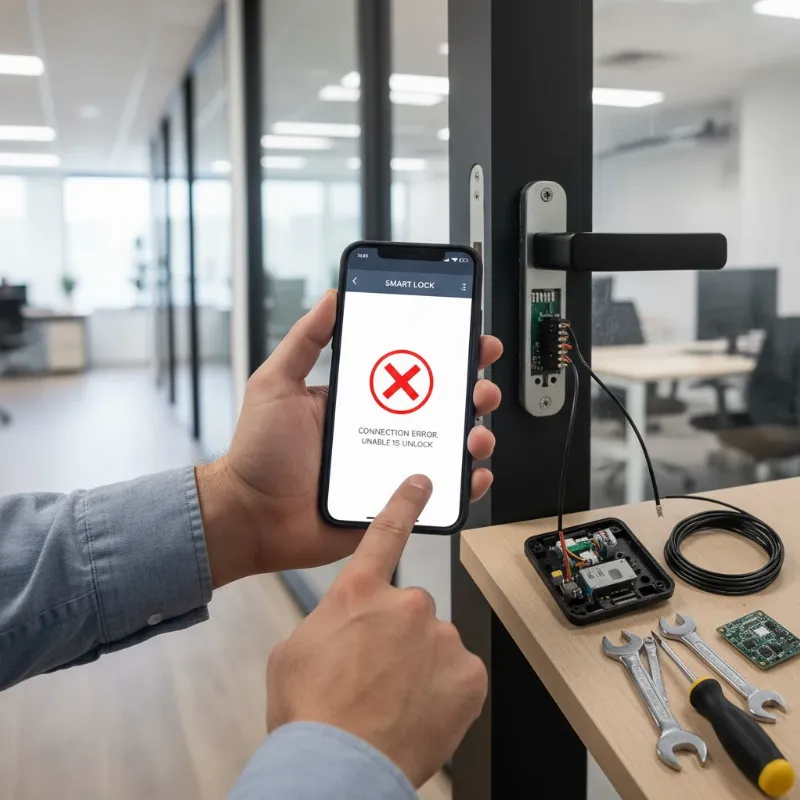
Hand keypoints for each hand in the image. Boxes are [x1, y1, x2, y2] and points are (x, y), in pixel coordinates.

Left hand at [197, 290, 502, 586]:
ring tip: (475, 433)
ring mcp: (390, 466)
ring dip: (474, 435)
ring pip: (446, 448)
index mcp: (359, 400)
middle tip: (480, 387)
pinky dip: (463, 485)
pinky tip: (472, 474)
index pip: (411, 370)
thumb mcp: (276, 383)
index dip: (445, 354)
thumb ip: (304, 340)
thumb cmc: (259, 452)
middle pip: (440, 407)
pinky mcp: (393, 503)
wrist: (251, 516)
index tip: (469, 339)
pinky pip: (438, 493)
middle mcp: (381, 430)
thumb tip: (332, 298)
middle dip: (472, 392)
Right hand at [266, 475, 487, 787]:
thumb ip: (327, 623)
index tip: (422, 482)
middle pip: (408, 610)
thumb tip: (342, 629)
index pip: (385, 532)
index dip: (404, 503)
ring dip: (419, 667)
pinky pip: (458, 674)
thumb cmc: (311, 714)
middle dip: (397, 638)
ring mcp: (441, 638)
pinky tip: (417, 712)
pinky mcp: (468, 673)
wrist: (338, 766)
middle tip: (374, 676)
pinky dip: (443, 691)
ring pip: (434, 645)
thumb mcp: (293, 653)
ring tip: (392, 702)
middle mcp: (406, 605)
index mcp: (359, 592)